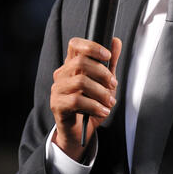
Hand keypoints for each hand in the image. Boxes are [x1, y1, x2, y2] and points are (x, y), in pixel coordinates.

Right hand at [50, 36, 121, 160]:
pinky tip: (103, 110)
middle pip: (81, 62)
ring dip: (101, 92)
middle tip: (113, 84)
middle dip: (102, 73)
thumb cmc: (91, 104)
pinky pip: (77, 101)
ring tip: (110, 101)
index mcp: (72, 64)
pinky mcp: (57, 104)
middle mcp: (62, 74)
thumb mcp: (105, 83)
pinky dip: (94, 106)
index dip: (92, 46)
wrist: (80, 132)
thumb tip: (116, 41)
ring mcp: (58, 89)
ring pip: (81, 82)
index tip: (108, 55)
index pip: (75, 45)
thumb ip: (110, 63)